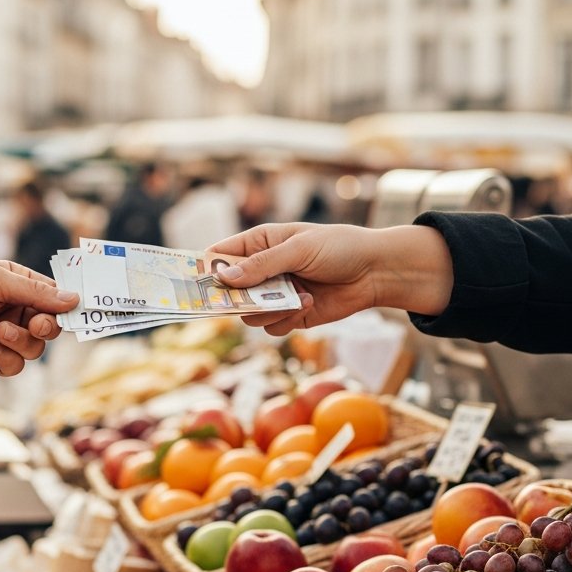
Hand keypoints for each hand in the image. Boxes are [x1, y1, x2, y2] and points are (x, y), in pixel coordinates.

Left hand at [0, 258, 78, 375]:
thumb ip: (35, 293)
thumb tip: (74, 300)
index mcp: (16, 285)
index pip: (53, 297)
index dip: (65, 305)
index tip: (77, 310)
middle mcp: (12, 311)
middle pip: (50, 326)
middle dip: (48, 327)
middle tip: (39, 325)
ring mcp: (2, 337)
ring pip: (35, 349)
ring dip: (22, 342)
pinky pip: (14, 366)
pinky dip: (7, 356)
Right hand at [208, 222, 452, 334]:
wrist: (375, 271)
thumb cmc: (339, 247)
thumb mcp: (299, 249)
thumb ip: (262, 265)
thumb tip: (225, 279)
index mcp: (258, 244)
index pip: (219, 256)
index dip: (205, 269)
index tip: (196, 283)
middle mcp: (261, 270)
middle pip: (228, 291)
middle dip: (236, 298)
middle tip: (245, 300)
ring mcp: (274, 294)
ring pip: (249, 314)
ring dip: (269, 310)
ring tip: (297, 297)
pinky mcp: (289, 315)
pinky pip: (270, 327)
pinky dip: (286, 320)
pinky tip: (309, 304)